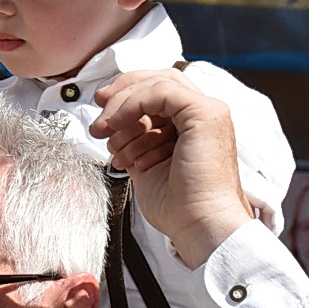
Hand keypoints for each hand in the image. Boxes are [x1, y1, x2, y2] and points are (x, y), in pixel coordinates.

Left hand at [90, 68, 252, 266]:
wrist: (200, 227)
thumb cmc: (180, 209)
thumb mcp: (146, 166)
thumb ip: (134, 140)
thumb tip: (111, 128)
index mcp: (193, 127)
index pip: (159, 93)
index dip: (127, 97)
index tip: (102, 115)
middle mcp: (204, 116)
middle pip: (158, 81)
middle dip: (122, 93)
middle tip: (99, 117)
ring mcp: (209, 113)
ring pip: (158, 82)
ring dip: (123, 103)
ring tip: (106, 132)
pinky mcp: (206, 115)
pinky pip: (162, 92)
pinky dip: (134, 104)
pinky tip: (119, 124)